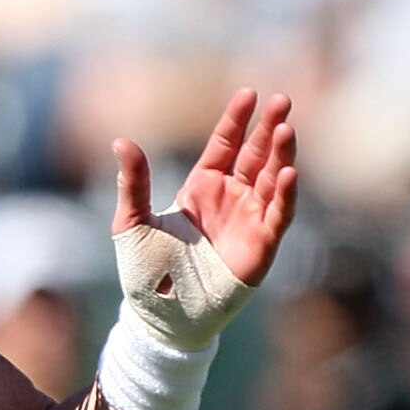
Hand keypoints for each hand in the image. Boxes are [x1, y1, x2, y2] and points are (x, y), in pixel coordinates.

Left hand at [110, 90, 299, 348]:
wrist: (160, 316)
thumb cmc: (146, 273)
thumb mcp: (131, 224)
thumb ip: (132, 183)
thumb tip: (121, 141)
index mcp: (202, 188)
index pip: (225, 144)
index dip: (237, 119)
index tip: (249, 93)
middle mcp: (231, 199)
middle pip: (255, 154)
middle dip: (269, 127)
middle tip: (283, 99)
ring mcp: (249, 220)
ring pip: (271, 178)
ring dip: (281, 153)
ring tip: (286, 127)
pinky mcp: (262, 245)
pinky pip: (278, 215)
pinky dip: (284, 194)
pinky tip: (288, 172)